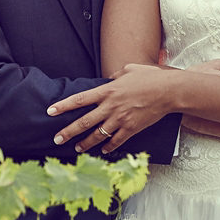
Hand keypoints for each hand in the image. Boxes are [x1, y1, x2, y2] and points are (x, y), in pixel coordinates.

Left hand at [48, 59, 219, 153]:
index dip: (63, 106)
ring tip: (76, 149)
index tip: (50, 111)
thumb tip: (109, 78)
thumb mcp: (129, 69)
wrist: (169, 92)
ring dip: (85, 143)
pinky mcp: (132, 129)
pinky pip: (117, 141)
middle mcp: (111, 107)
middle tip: (56, 139)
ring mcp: (121, 119)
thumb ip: (115, 75)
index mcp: (107, 91)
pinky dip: (109, 147)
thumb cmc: (150, 77)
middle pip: (84, 122)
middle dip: (68, 132)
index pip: (79, 100)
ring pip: (98, 135)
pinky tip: (103, 151)